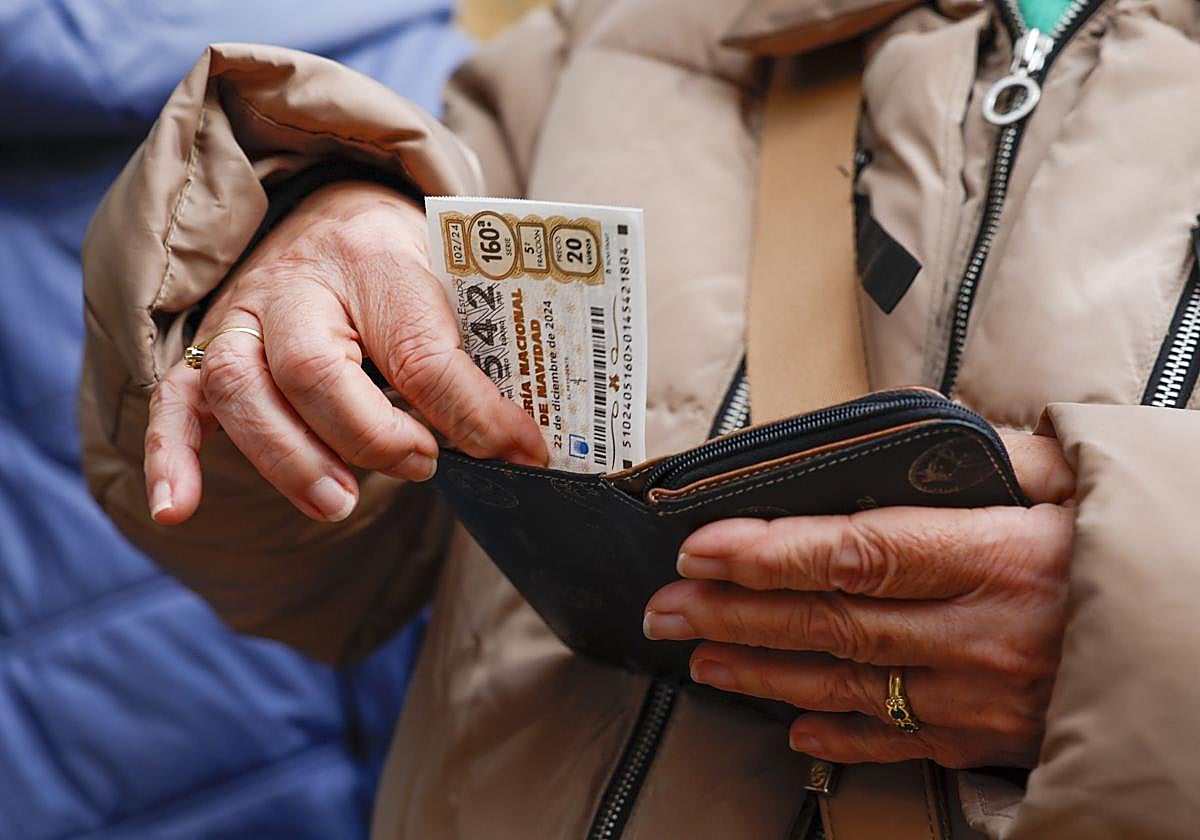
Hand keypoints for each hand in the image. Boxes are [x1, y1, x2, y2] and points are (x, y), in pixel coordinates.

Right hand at [145, 182, 546, 524]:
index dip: (471, 411)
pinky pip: (175, 401)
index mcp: (376, 257)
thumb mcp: (454, 286)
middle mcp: (298, 283)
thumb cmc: (406, 263)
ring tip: (340, 504)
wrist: (338, 214)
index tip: (520, 451)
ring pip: (241, 387)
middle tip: (422, 465)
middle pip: (313, 367)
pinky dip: (172, 458)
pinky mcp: (208, 350)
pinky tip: (178, 511)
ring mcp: (243, 316)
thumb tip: (522, 448)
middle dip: (369, 435)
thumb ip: (477, 356)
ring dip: (290, 458)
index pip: (419, 346)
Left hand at [643, 432, 1075, 767]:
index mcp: (1002, 557)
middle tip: (667, 606)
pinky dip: (842, 737)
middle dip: (737, 612)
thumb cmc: (1152, 558)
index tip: (703, 544)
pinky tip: (792, 729)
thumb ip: (1014, 457)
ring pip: (850, 685)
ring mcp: (983, 699)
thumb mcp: (1092, 483)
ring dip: (764, 670)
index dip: (771, 551)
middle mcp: (983, 635)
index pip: (860, 551)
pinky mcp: (995, 740)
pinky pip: (903, 742)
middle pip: (832, 620)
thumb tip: (948, 440)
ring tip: (700, 656)